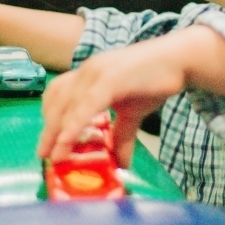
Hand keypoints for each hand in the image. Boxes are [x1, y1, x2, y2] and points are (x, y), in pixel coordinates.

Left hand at [38, 26, 224, 166]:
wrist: (179, 60)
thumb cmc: (155, 80)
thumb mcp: (133, 113)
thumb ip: (121, 136)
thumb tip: (121, 165)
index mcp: (88, 75)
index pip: (57, 95)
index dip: (49, 119)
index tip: (46, 143)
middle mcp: (87, 71)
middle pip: (56, 101)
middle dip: (48, 130)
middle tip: (45, 156)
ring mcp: (96, 73)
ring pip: (67, 104)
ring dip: (57, 132)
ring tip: (54, 155)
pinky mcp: (109, 79)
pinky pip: (86, 106)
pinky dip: (74, 126)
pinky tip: (67, 142)